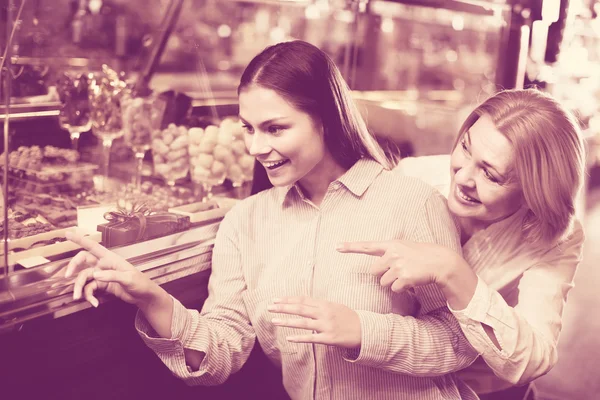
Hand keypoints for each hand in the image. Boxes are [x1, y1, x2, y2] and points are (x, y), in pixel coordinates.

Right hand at [64, 231, 160, 308]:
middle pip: (83, 261)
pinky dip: (89, 296)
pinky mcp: (102, 286)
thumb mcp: (128, 278)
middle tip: (67, 276)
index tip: (67, 234)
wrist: (143, 296)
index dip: (80, 239)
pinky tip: (94, 303)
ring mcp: (101, 275)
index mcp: (110, 258)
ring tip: (77, 297)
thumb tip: (96, 275)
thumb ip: (112, 276)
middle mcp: (103, 265)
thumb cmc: (140, 283)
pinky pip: (90, 289)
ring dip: (79, 287)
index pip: (93, 246)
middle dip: (73, 266)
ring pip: (84, 277)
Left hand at [267, 296, 360, 348]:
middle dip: (283, 307)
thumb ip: (320, 305)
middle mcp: (324, 313)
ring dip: (287, 321)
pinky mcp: (329, 338)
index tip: (275, 299)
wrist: (365, 330)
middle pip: (300, 308)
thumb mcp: (335, 306)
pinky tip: (289, 338)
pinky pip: (312, 338)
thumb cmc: (349, 318)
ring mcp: (326, 325)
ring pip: (303, 323)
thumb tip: (304, 303)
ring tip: (274, 321)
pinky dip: (300, 338)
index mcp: (325, 304)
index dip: (288, 299)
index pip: (302, 299)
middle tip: (269, 307)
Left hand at [336, 240, 461, 292]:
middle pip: (375, 271)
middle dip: (384, 274)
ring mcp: (398, 265)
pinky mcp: (404, 277)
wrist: (440, 262)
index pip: (367, 246)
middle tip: (399, 270)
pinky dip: (402, 288)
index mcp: (391, 245)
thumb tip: (376, 268)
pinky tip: (412, 281)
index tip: (336, 246)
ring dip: (394, 282)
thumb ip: (389, 253)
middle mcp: (392, 254)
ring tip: (408, 274)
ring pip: (384, 282)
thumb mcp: (404, 248)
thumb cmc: (421, 255)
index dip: (351, 247)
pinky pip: (394, 289)